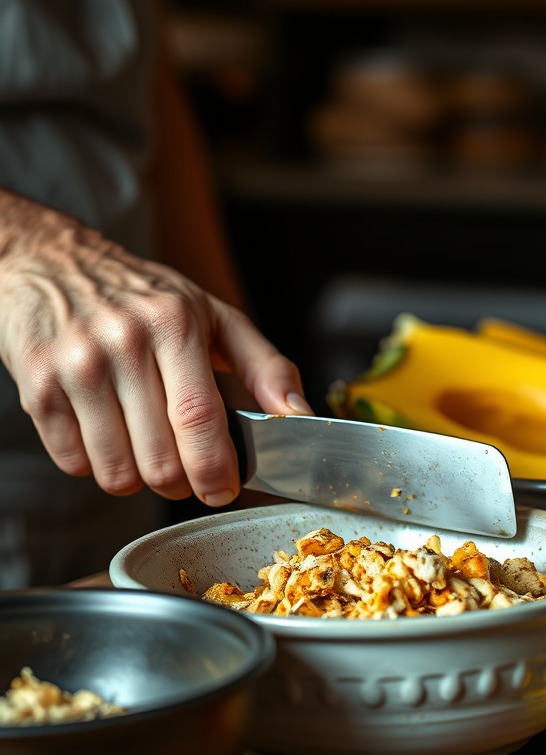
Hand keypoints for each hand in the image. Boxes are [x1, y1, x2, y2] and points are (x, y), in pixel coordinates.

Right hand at [0, 193, 311, 504]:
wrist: (52, 263)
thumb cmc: (147, 297)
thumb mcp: (216, 318)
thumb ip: (267, 367)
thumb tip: (301, 415)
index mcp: (175, 323)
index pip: (200, 417)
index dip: (216, 468)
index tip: (224, 490)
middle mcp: (123, 341)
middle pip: (161, 456)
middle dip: (182, 484)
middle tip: (187, 475)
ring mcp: (75, 365)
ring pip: (117, 471)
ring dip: (139, 480)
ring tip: (146, 452)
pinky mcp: (36, 387)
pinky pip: (74, 464)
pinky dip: (95, 465)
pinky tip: (106, 433)